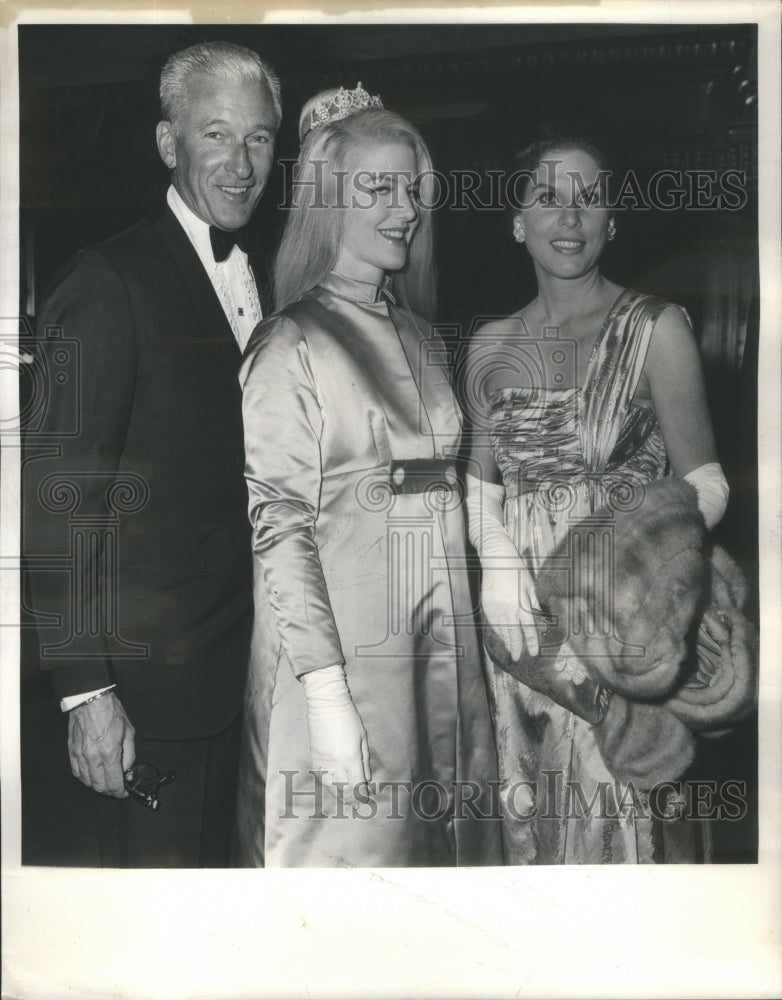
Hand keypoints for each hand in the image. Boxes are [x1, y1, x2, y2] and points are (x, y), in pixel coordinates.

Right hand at [68, 692, 134, 796]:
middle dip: (110, 791)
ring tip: (106, 780)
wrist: (90, 700)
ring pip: (87, 782)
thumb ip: (129, 754)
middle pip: (99, 787)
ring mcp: (80, 756)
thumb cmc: (110, 712)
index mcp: (109, 752)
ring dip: (97, 785)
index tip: (124, 792)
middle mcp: (92, 757)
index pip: (113, 783)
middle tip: (117, 787)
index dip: (120, 792)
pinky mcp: (72, 752)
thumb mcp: (128, 731)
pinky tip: (93, 774)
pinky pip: (77, 773)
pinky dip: (85, 778)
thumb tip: (127, 770)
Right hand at [301, 665, 370, 803]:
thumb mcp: (363, 738)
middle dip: (351, 800)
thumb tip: (366, 779)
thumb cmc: (349, 718)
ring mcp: (323, 761)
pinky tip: (333, 787)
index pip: (356, 785)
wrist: (326, 704)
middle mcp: (336, 763)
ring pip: (330, 787)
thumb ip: (364, 761)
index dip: (361, 796)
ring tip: (345, 799)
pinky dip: (328, 785)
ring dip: (338, 795)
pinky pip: (321, 778)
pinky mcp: (314, 758)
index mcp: (351, 758)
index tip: (366, 799)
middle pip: (343, 790)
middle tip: (357, 805)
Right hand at [481, 560, 539, 658]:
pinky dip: (498, 632)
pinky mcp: (487, 606)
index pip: (528, 629)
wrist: (497, 560)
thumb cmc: (517, 570)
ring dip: (506, 642)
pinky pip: (493, 623)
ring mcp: (495, 608)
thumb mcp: (530, 587)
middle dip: (516, 647)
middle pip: (513, 633)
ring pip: (501, 630)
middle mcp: (508, 609)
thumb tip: (540, 620)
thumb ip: (534, 605)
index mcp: (522, 604)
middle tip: (517, 658)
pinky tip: (501, 637)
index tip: (533, 653)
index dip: (531, 642)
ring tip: (510, 650)